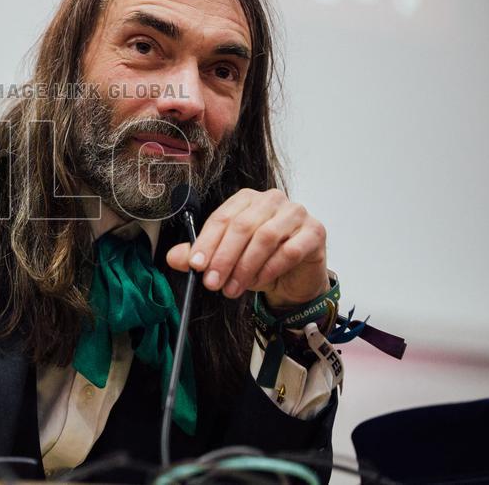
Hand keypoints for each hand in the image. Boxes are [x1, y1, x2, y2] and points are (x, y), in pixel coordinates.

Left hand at [166, 188, 328, 307]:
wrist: (293, 278)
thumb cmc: (258, 262)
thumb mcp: (225, 260)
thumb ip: (199, 255)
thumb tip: (173, 258)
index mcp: (246, 199)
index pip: (222, 218)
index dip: (206, 242)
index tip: (195, 265)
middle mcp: (272, 200)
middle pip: (242, 226)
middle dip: (224, 258)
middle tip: (212, 283)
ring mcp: (296, 213)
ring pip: (265, 237)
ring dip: (245, 267)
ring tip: (232, 289)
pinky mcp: (315, 232)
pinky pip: (289, 250)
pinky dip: (269, 269)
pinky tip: (258, 282)